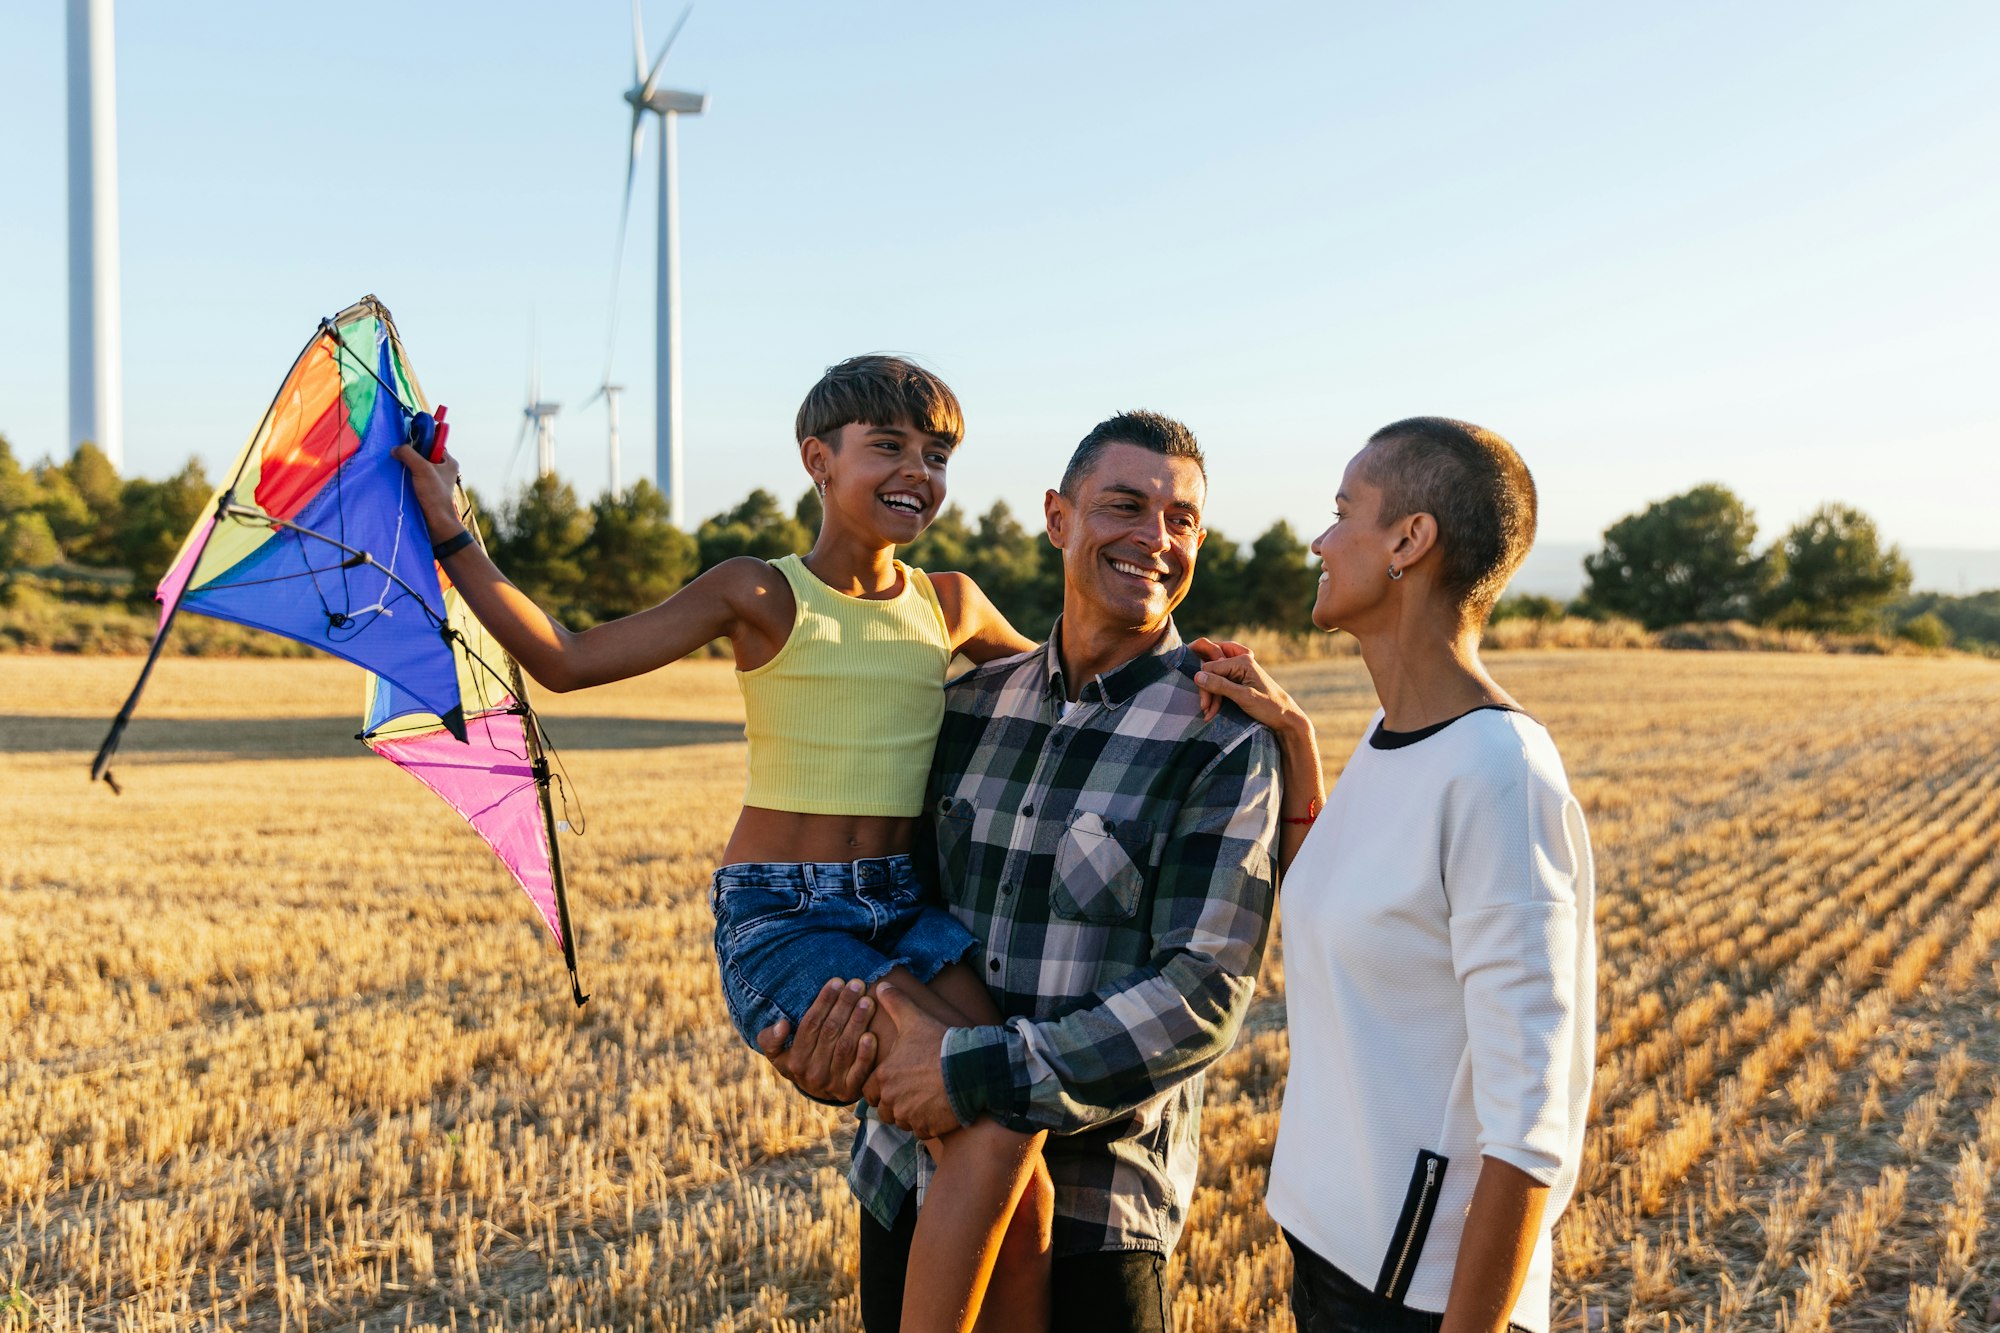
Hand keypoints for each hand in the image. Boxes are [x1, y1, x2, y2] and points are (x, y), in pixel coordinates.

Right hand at [392, 443, 464, 540]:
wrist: (436, 523)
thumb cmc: (434, 496)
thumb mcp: (422, 469)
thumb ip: (409, 454)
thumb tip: (395, 449)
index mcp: (448, 461)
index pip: (433, 442)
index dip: (420, 440)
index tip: (406, 441)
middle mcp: (443, 469)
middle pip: (422, 454)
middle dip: (410, 454)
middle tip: (398, 455)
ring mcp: (433, 480)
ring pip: (416, 466)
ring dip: (406, 466)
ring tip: (396, 467)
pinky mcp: (425, 489)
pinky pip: (413, 477)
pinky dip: (405, 477)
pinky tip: (397, 478)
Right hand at [756, 978, 879, 1103]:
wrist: (818, 1091)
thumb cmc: (799, 1060)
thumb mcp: (778, 1052)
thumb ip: (770, 1039)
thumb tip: (782, 1025)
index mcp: (794, 1061)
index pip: (810, 1025)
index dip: (824, 1001)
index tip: (837, 981)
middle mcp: (812, 1074)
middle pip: (830, 1032)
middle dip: (845, 1005)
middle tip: (857, 984)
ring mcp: (832, 1084)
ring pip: (846, 1047)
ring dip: (858, 1022)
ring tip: (867, 1000)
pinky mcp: (850, 1091)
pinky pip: (860, 1071)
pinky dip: (866, 1053)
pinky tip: (872, 1035)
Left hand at [863, 983, 964, 1138]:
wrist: (970, 1067)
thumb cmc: (940, 1042)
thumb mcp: (915, 1018)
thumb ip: (896, 1003)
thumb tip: (882, 985)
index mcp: (883, 1076)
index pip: (869, 1090)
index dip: (880, 1085)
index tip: (895, 1080)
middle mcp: (891, 1100)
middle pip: (884, 1109)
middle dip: (893, 1102)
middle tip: (911, 1091)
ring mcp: (910, 1116)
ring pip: (902, 1121)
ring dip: (909, 1114)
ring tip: (925, 1099)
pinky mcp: (928, 1128)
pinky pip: (921, 1131)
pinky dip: (927, 1124)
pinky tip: (938, 1109)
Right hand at [1189, 638, 1299, 728]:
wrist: (1286, 718)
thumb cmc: (1269, 707)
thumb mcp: (1244, 697)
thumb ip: (1220, 686)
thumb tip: (1197, 676)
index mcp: (1242, 660)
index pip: (1209, 667)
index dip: (1204, 686)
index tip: (1205, 706)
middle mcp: (1240, 661)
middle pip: (1210, 671)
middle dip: (1207, 691)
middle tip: (1206, 711)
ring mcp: (1239, 670)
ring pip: (1214, 678)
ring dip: (1210, 696)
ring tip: (1209, 714)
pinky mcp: (1239, 680)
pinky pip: (1220, 684)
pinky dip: (1216, 697)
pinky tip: (1213, 710)